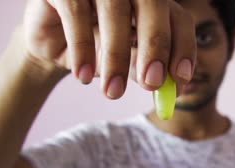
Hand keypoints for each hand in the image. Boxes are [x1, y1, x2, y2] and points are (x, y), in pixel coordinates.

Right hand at [23, 0, 195, 98]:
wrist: (51, 44)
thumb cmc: (95, 50)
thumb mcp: (125, 63)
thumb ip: (148, 71)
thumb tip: (173, 89)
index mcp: (150, 3)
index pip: (178, 18)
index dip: (183, 47)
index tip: (179, 80)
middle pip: (152, 4)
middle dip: (155, 46)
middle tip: (151, 83)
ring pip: (115, 9)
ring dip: (117, 55)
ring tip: (112, 92)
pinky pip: (76, 11)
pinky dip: (82, 47)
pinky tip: (83, 76)